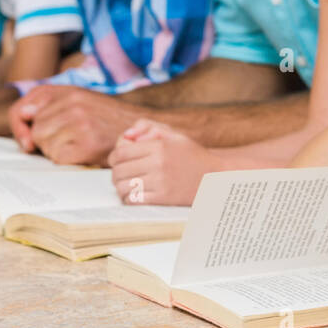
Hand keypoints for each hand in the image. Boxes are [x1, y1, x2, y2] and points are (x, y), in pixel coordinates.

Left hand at [7, 85, 137, 164]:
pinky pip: (57, 158)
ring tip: (78, 144)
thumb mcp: (80, 100)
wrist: (142, 132)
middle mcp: (74, 105)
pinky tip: (83, 154)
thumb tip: (24, 116)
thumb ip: (47, 102)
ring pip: (44, 145)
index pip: (22, 109)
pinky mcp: (87, 145)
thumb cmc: (107, 119)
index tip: (27, 138)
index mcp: (69, 92)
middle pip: (35, 131)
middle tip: (68, 139)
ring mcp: (81, 125)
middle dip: (45, 139)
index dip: (19, 126)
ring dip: (57, 150)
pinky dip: (67, 160)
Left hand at [108, 119, 226, 204]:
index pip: (121, 152)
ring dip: (120, 187)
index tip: (115, 161)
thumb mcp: (174, 135)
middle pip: (120, 170)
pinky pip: (134, 200)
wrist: (214, 175)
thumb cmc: (191, 155)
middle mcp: (158, 164)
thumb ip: (149, 127)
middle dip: (115, 172)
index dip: (113, 157)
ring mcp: (160, 182)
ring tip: (126, 185)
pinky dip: (129, 198)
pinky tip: (134, 195)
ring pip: (124, 186)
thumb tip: (127, 134)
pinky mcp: (163, 198)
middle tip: (120, 174)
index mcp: (159, 146)